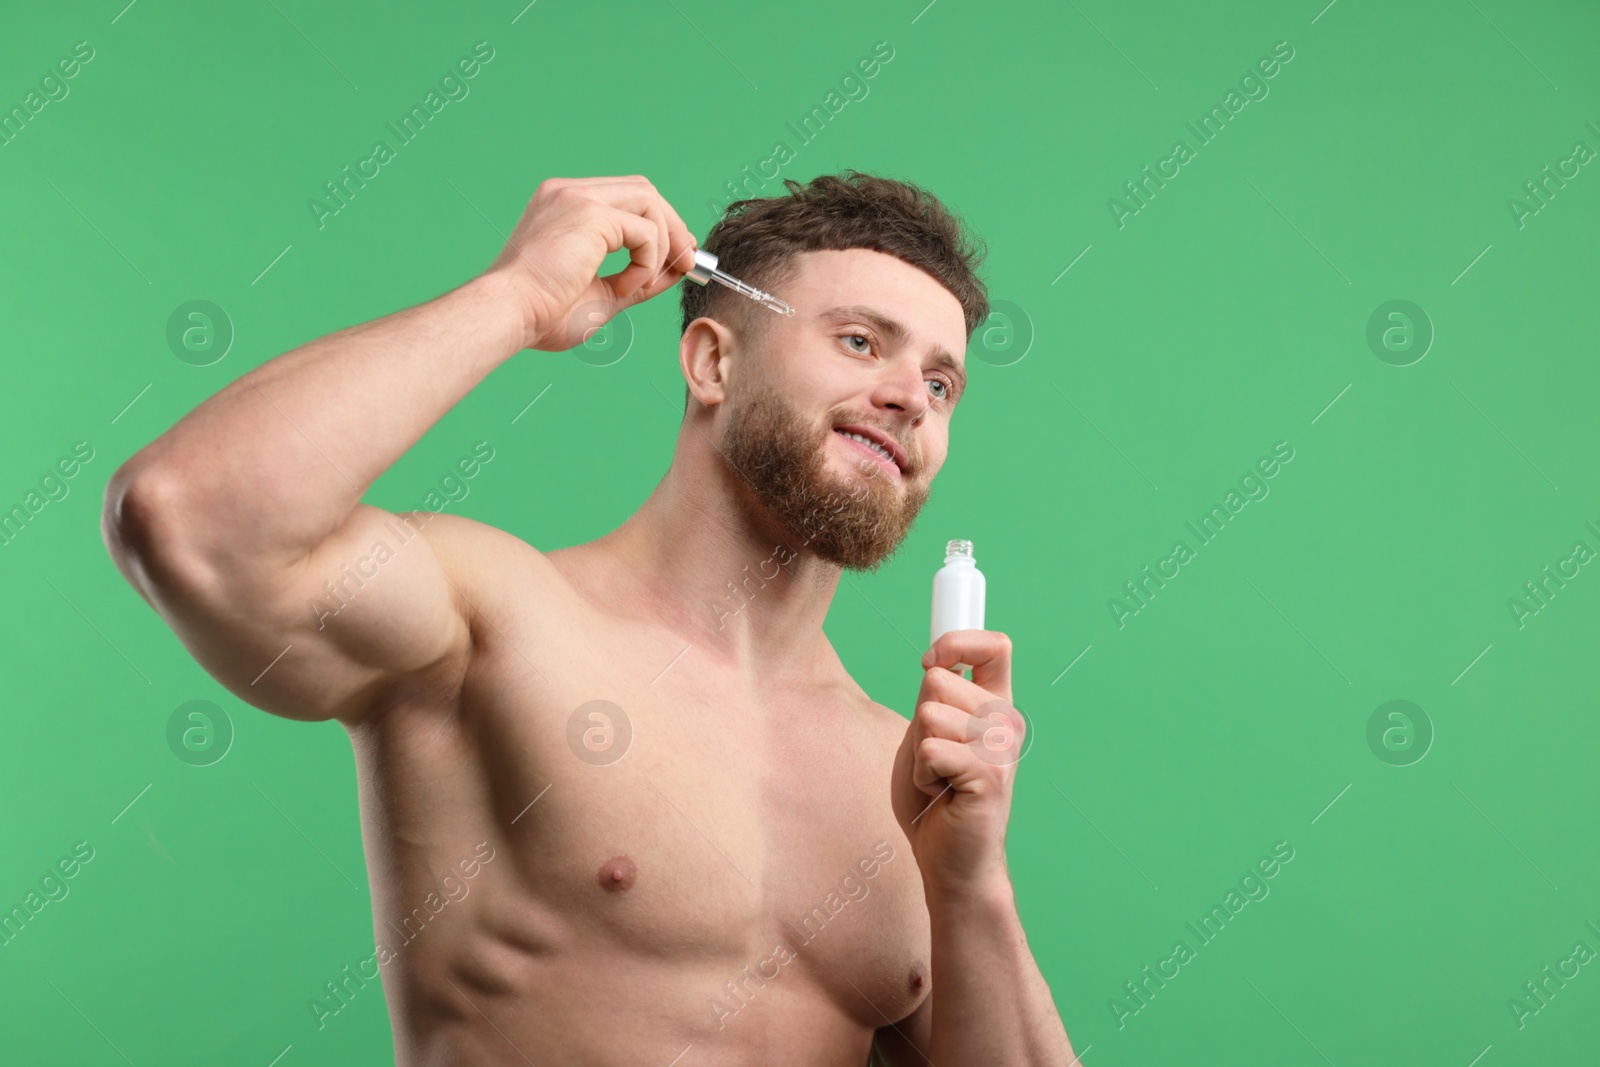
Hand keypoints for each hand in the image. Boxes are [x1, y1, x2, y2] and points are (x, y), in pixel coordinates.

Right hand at [484, 176, 698, 351]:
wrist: (511, 315)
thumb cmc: (544, 313)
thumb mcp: (604, 293)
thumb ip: (640, 278)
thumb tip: (678, 268)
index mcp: (564, 205)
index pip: (626, 198)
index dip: (659, 224)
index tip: (676, 257)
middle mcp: (569, 191)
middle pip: (644, 190)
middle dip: (672, 226)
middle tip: (686, 262)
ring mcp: (578, 196)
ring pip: (650, 201)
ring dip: (660, 247)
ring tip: (641, 283)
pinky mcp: (588, 212)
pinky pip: (645, 230)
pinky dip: (647, 261)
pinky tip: (625, 285)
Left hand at [891, 629, 1025, 899]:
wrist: (951, 863)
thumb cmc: (935, 803)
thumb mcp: (926, 738)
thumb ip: (933, 701)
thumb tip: (934, 661)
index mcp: (996, 707)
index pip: (994, 645)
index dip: (957, 642)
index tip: (932, 662)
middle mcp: (1007, 722)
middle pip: (938, 680)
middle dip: (918, 722)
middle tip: (936, 762)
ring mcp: (1002, 749)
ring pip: (929, 715)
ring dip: (917, 754)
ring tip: (939, 780)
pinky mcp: (989, 775)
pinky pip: (930, 750)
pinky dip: (920, 775)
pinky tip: (941, 795)